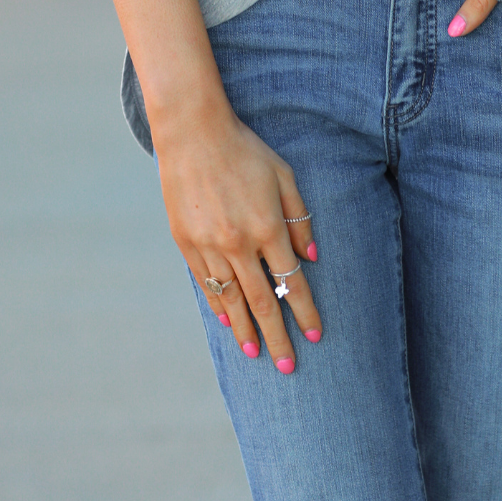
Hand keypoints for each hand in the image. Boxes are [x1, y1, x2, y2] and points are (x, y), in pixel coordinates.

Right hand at [155, 99, 321, 373]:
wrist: (192, 132)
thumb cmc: (244, 150)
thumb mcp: (283, 176)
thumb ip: (299, 218)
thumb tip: (311, 259)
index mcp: (267, 228)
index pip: (292, 283)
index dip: (305, 312)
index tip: (315, 337)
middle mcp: (239, 244)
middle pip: (263, 302)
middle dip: (277, 337)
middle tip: (288, 368)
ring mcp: (209, 246)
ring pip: (231, 300)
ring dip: (245, 330)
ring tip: (255, 354)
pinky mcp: (186, 242)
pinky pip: (206, 283)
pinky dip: (218, 305)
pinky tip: (227, 321)